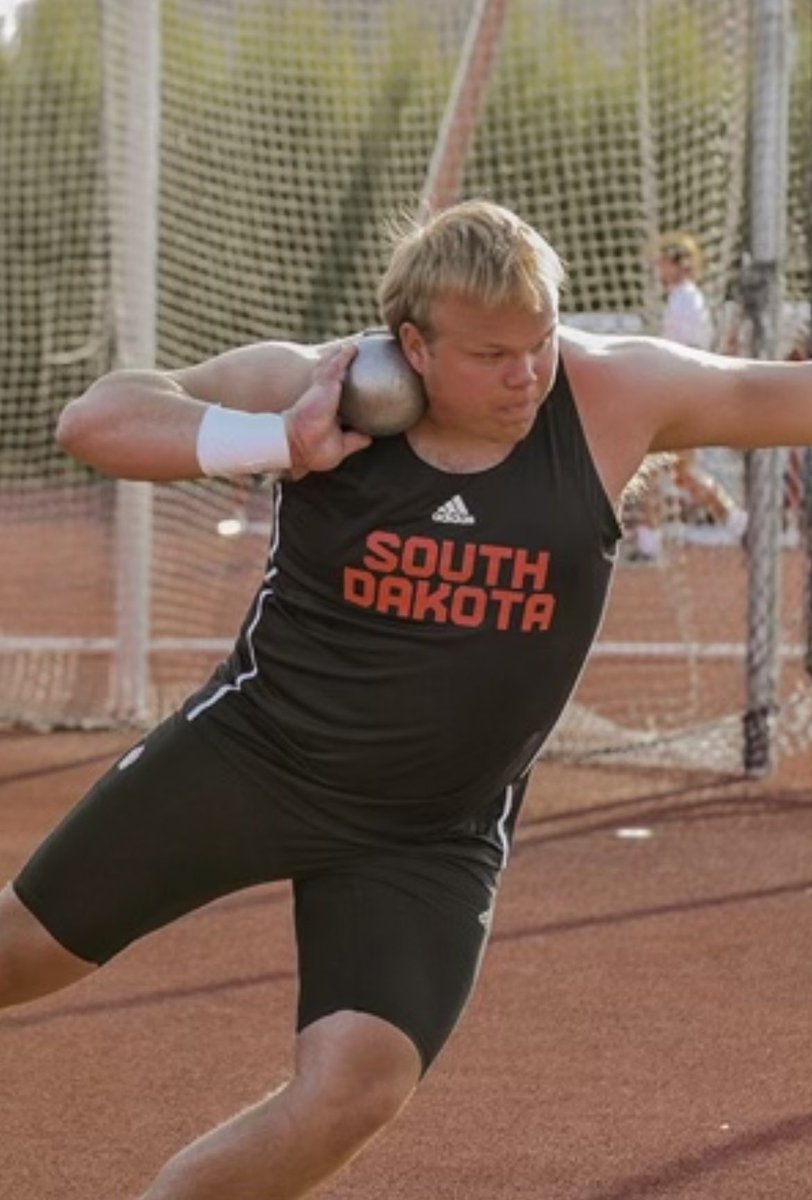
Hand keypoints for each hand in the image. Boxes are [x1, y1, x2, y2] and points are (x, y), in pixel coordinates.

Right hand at [283, 342, 370, 476]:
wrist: (298, 444)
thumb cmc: (314, 449)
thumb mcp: (341, 447)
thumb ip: (356, 440)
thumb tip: (370, 439)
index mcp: (330, 412)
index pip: (342, 397)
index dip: (349, 389)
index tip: (364, 384)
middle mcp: (326, 398)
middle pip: (336, 378)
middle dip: (343, 366)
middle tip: (357, 355)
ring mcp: (324, 390)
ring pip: (335, 367)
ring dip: (343, 356)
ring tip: (356, 345)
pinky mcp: (325, 384)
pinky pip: (337, 365)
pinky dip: (345, 356)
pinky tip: (354, 347)